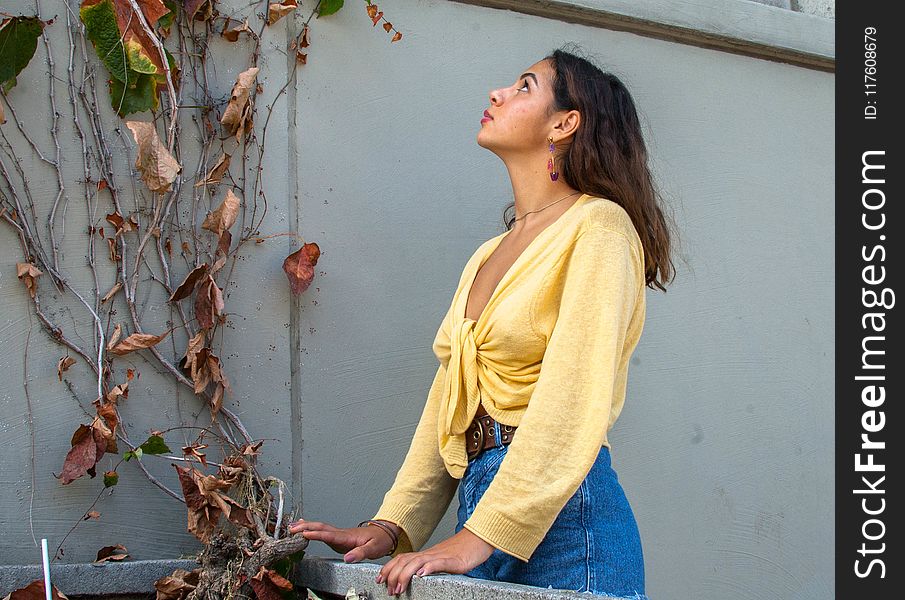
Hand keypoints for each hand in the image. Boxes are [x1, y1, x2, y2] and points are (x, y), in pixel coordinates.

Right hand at [288, 518, 394, 561]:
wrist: (385, 533)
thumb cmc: (380, 540)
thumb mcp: (373, 549)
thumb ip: (360, 553)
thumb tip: (347, 558)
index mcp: (347, 537)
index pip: (329, 535)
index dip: (316, 535)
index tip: (303, 534)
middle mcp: (341, 534)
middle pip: (321, 528)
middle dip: (306, 527)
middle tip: (291, 529)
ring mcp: (339, 535)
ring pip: (320, 528)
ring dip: (306, 526)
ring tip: (292, 526)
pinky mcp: (339, 538)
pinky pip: (323, 531)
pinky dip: (312, 529)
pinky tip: (305, 528)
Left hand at [376, 528, 494, 596]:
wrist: (478, 539)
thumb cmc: (463, 551)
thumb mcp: (442, 560)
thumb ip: (429, 566)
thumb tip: (416, 576)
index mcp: (426, 555)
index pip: (402, 558)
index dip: (388, 568)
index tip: (380, 579)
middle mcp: (430, 554)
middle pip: (405, 560)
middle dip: (393, 575)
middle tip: (389, 589)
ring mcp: (441, 556)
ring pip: (417, 562)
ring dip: (405, 575)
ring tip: (400, 587)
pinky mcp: (453, 560)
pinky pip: (438, 562)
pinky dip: (428, 568)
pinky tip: (421, 575)